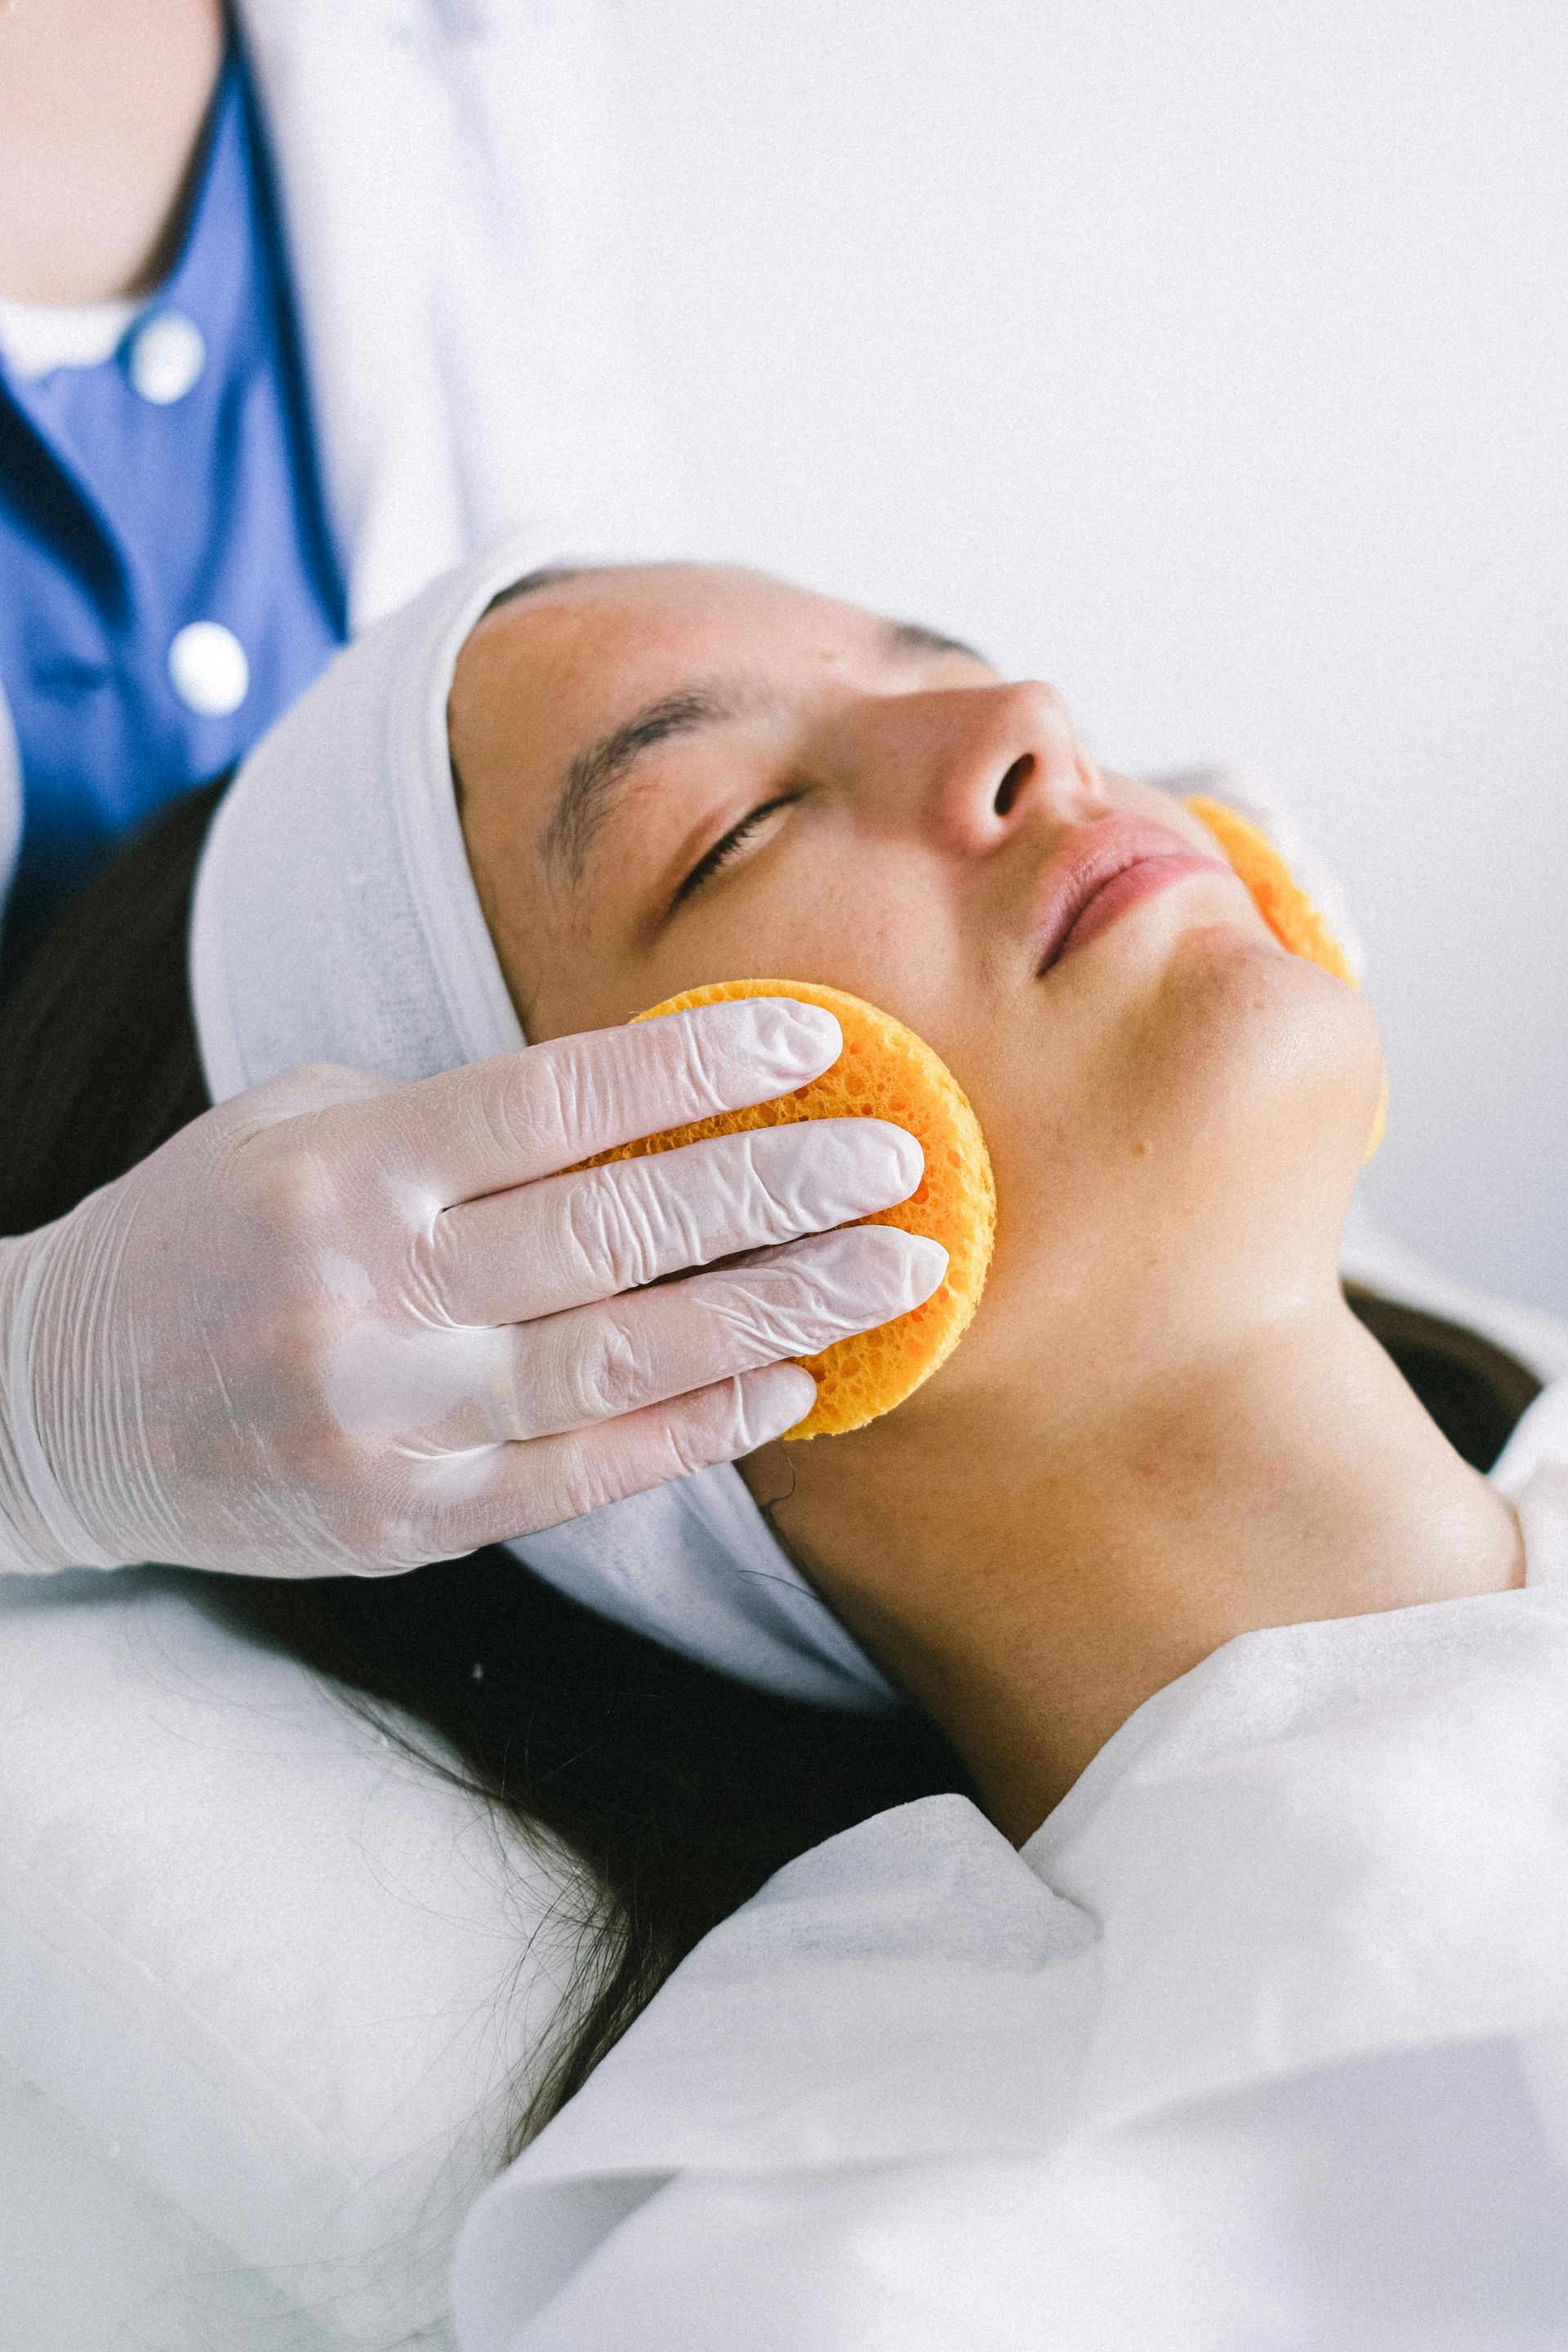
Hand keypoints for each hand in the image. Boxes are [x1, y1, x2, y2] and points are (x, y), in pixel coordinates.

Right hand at [0, 997, 944, 1576]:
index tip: (812, 1045)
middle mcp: (373, 1293)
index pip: (553, 1103)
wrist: (54, 1406)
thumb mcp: (294, 1127)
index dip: (692, 1071)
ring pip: (619, 1364)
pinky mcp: (403, 1520)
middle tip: (905, 1165)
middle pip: (613, 1234)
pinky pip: (578, 1476)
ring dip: (774, 1315)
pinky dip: (694, 1431)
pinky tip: (788, 1389)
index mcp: (348, 1169)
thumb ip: (450, 1119)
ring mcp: (390, 1419)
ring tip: (894, 1279)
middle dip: (776, 1193)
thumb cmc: (199, 1236)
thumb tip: (638, 1109)